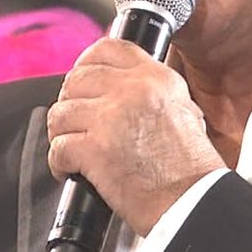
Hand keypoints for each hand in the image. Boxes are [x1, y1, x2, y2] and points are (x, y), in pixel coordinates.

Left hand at [46, 39, 223, 235]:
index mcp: (155, 78)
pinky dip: (58, 162)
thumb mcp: (183, 110)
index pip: (108, 49)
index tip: (80, 79)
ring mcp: (111, 117)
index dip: (86, 62)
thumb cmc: (191, 169)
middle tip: (73, 122)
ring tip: (70, 147)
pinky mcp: (95, 149)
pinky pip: (58, 147)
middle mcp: (133, 90)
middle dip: (69, 102)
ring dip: (60, 132)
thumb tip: (120, 87)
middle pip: (77, 79)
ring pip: (61, 112)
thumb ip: (152, 92)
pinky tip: (69, 170)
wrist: (193, 202)